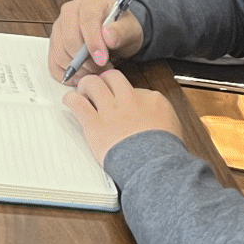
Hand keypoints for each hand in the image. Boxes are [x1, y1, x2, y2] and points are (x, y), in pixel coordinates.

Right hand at [47, 0, 144, 80]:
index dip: (93, 42)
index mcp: (90, 2)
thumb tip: (108, 36)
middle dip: (86, 60)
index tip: (102, 59)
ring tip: (95, 69)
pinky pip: (54, 63)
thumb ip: (122, 31)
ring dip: (78, 69)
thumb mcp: (131, 28)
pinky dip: (67, 74)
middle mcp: (70, 11)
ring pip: (60, 54)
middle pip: (69, 39)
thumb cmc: (121, 29)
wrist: (114, 34)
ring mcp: (59, 27)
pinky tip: (83, 74)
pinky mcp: (54, 43)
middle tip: (102, 67)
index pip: (87, 20)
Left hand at [61, 68, 181, 165]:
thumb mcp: (172, 127)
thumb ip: (159, 116)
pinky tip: (70, 101)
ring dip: (86, 85)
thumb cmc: (165, 154)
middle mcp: (130, 99)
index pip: (135, 88)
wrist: (155, 167)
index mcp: (152, 100)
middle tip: (100, 88)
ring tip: (83, 91)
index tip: (122, 101)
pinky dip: (71, 100)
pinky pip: (77, 103)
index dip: (126, 95)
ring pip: (93, 83)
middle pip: (113, 77)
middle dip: (105, 80)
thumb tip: (150, 117)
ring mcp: (111, 110)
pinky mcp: (94, 123)